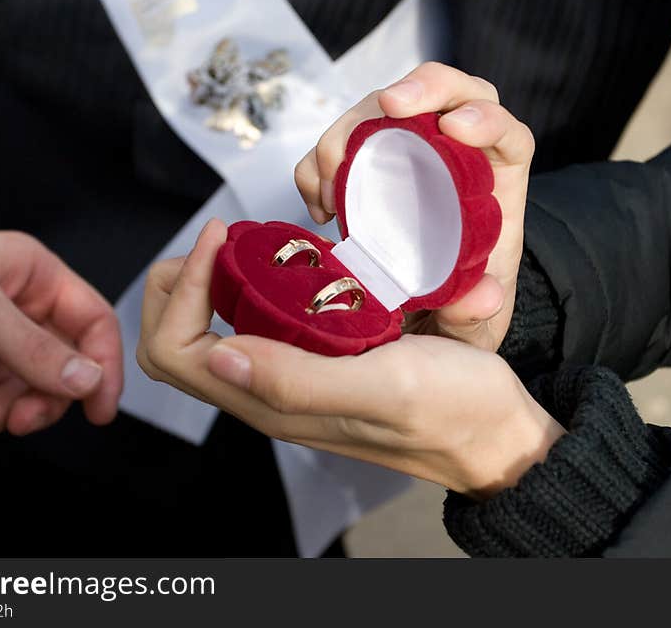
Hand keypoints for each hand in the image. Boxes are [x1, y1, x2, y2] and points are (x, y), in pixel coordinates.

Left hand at [0, 229, 123, 437]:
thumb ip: (34, 347)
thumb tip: (87, 380)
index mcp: (36, 278)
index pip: (91, 321)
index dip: (103, 363)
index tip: (100, 406)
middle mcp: (22, 311)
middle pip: (62, 366)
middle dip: (43, 399)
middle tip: (22, 421)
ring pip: (26, 392)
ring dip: (2, 413)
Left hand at [137, 220, 562, 497]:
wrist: (494, 432)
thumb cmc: (451, 409)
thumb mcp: (382, 387)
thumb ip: (298, 380)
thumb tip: (218, 352)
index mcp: (272, 405)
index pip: (176, 352)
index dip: (182, 290)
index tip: (224, 238)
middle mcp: (267, 397)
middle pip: (177, 348)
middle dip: (177, 288)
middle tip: (219, 241)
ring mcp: (288, 384)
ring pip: (209, 338)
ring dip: (208, 287)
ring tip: (243, 245)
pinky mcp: (313, 368)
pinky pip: (253, 331)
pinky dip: (246, 292)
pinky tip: (284, 265)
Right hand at [294, 62, 534, 350]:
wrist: (419, 320)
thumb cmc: (454, 312)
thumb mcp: (473, 327)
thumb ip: (477, 314)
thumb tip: (482, 296)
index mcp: (493, 186)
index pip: (504, 132)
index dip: (485, 117)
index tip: (455, 128)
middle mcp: (452, 158)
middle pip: (446, 94)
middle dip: (419, 88)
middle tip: (388, 106)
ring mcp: (405, 154)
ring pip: (381, 111)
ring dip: (348, 134)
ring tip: (332, 193)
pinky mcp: (364, 166)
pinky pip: (336, 144)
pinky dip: (316, 165)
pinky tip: (318, 211)